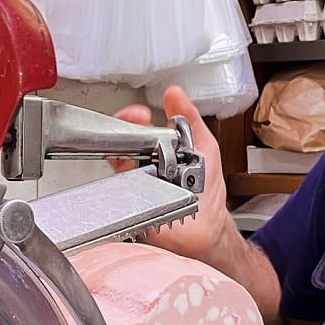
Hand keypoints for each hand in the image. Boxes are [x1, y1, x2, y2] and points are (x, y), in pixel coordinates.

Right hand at [112, 85, 231, 262]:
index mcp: (159, 150)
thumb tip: (174, 94)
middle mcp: (143, 167)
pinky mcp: (132, 205)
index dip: (132, 118)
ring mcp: (135, 186)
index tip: (137, 114)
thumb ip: (190, 120)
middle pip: (121, 142)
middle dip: (123, 130)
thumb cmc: (208, 193)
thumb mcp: (204, 147)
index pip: (136, 127)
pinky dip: (122, 179)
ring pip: (116, 162)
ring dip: (121, 151)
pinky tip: (133, 172)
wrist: (209, 230)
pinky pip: (117, 189)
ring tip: (135, 148)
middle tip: (132, 125)